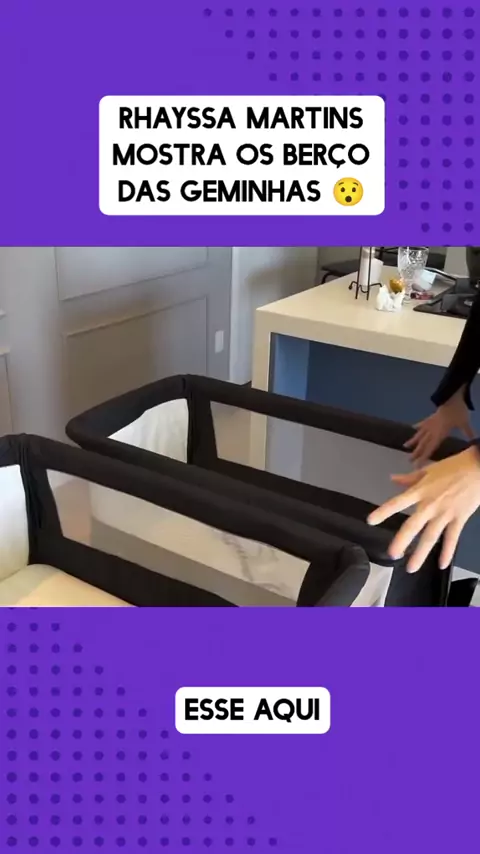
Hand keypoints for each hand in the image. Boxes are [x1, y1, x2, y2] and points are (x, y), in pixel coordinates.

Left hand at [367, 447, 479, 572]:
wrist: (478, 468)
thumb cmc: (454, 467)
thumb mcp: (428, 470)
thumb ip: (409, 478)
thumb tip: (393, 479)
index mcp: (420, 491)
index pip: (397, 503)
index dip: (383, 512)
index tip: (371, 521)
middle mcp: (430, 505)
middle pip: (412, 526)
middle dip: (402, 541)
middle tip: (392, 555)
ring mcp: (445, 514)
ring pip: (431, 537)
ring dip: (421, 553)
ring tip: (411, 567)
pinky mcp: (459, 519)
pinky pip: (452, 538)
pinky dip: (447, 552)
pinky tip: (441, 564)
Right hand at [404, 389, 474, 465]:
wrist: (451, 397)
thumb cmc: (458, 411)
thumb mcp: (464, 423)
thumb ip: (468, 432)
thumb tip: (474, 441)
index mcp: (439, 434)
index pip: (430, 448)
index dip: (423, 458)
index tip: (417, 465)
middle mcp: (432, 431)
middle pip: (423, 444)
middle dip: (416, 453)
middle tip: (409, 461)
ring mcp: (430, 424)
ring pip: (419, 435)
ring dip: (412, 441)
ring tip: (405, 446)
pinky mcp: (430, 418)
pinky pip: (422, 423)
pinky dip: (417, 426)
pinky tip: (412, 428)